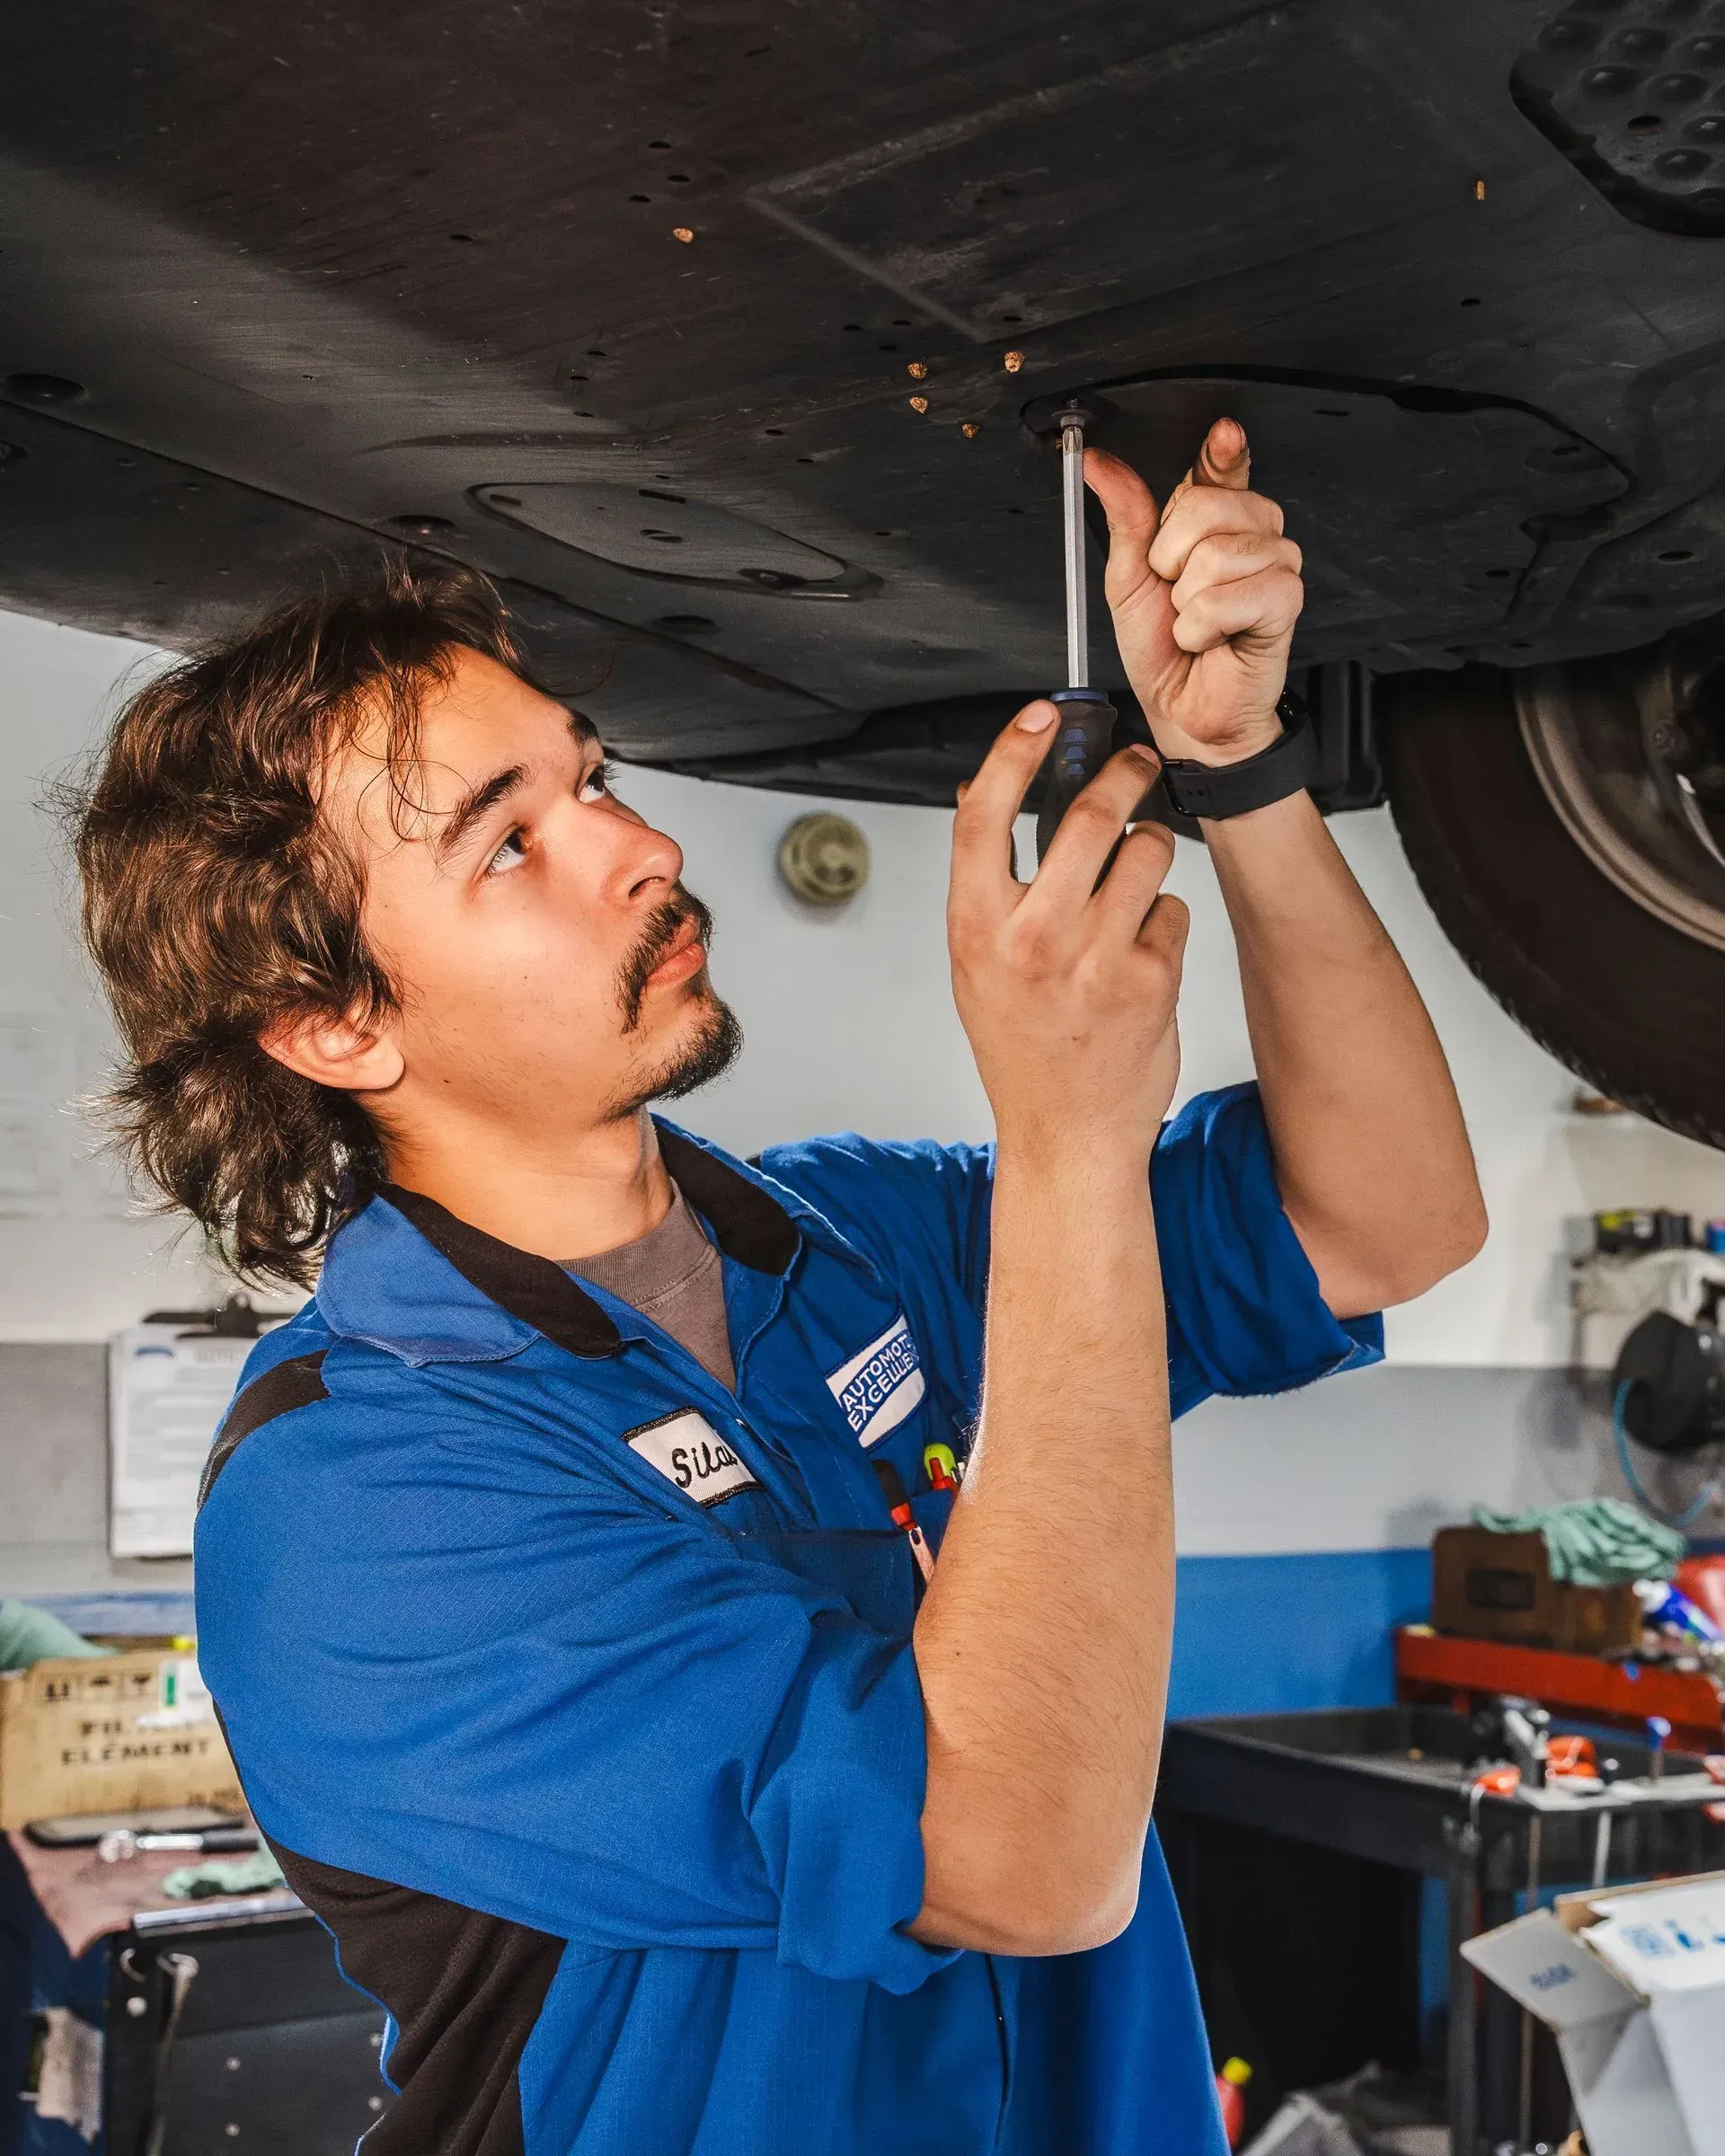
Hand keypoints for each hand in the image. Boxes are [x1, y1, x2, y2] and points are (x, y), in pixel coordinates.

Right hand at [948, 704, 1188, 1157]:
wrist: (1067, 1134)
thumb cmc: (1022, 1049)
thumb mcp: (978, 967)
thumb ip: (989, 888)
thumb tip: (1001, 794)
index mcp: (977, 929)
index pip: (984, 813)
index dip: (1014, 749)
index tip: (1042, 715)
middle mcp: (1032, 939)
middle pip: (1088, 815)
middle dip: (1124, 774)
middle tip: (1138, 762)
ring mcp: (1095, 958)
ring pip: (1147, 851)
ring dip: (1152, 847)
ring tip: (1139, 873)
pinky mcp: (1152, 979)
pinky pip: (1173, 909)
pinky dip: (1165, 918)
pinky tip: (1143, 950)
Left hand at [1085, 419, 1303, 767]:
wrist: (1181, 709)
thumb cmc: (1161, 647)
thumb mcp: (1127, 576)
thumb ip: (1125, 516)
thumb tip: (1101, 465)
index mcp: (1215, 520)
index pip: (1221, 467)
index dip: (1222, 451)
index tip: (1222, 436)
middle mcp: (1251, 534)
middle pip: (1206, 506)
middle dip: (1170, 560)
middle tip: (1177, 595)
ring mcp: (1275, 564)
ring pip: (1218, 553)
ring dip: (1187, 603)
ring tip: (1195, 622)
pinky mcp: (1286, 600)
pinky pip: (1233, 596)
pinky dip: (1205, 627)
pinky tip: (1212, 639)